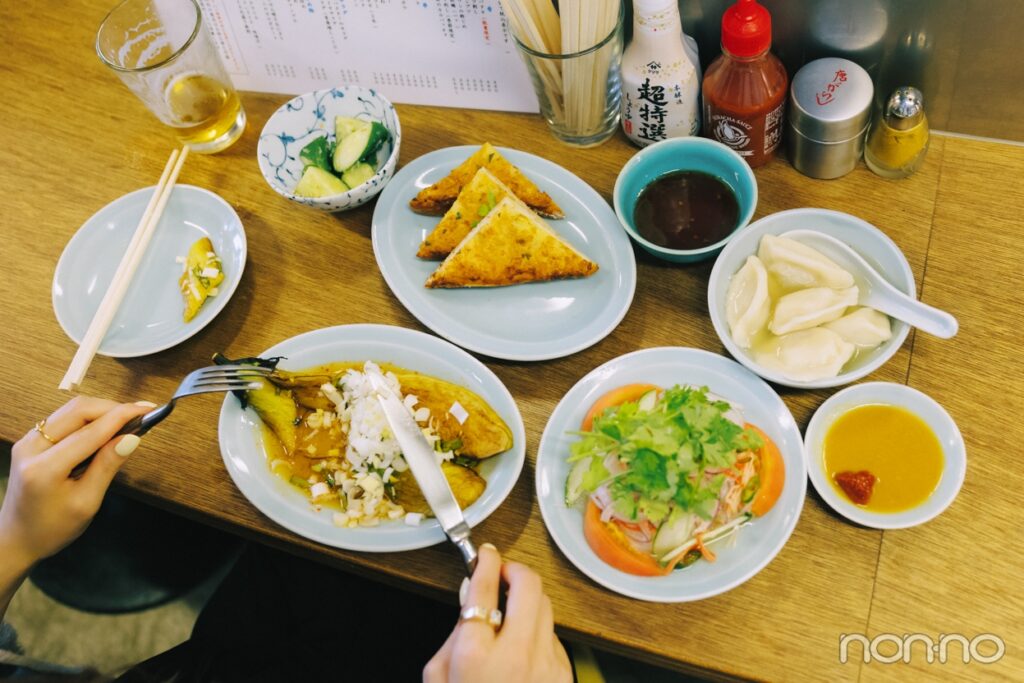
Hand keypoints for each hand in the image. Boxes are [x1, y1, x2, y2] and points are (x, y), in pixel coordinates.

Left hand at [0, 397, 151, 570]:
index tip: (148, 409)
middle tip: (141, 414)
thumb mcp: (87, 503)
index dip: (121, 416)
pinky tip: (105, 428)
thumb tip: (132, 438)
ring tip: (127, 420)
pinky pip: (63, 418)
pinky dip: (88, 418)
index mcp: (45, 468)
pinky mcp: (30, 440)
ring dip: (101, 410)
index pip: (90, 432)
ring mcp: (27, 441)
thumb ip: (107, 467)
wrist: (16, 538)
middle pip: (78, 410)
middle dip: (112, 407)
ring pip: (70, 410)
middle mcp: (31, 447)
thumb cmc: (54, 528)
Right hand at [424, 544, 571, 682]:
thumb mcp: (438, 678)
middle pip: (528, 586)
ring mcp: (546, 664)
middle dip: (515, 570)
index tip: (484, 554)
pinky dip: (537, 632)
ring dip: (528, 599)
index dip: (485, 563)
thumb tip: (469, 602)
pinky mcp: (563, 674)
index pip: (484, 588)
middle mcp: (516, 655)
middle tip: (502, 572)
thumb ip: (452, 637)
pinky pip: (552, 636)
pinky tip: (521, 648)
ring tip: (510, 610)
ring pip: (545, 606)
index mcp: (475, 655)